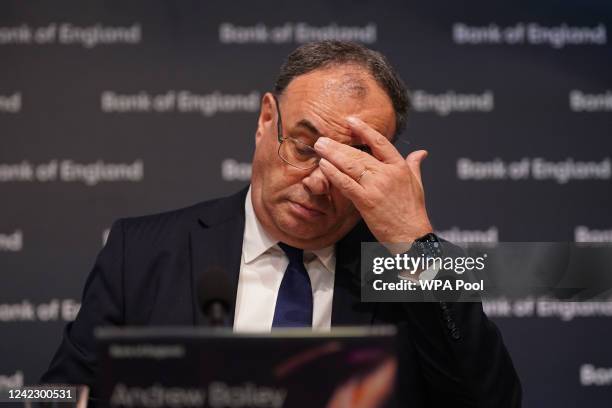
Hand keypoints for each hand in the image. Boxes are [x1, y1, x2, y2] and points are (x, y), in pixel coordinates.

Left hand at [314, 116, 432, 243]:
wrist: (411, 235)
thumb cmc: (413, 211)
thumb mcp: (417, 183)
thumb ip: (414, 165)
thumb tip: (421, 152)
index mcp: (399, 166)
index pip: (379, 142)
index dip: (364, 130)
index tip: (350, 121)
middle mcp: (387, 173)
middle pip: (359, 153)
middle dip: (338, 145)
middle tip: (322, 139)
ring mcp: (375, 187)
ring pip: (350, 165)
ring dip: (332, 155)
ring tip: (319, 147)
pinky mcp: (366, 201)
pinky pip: (346, 184)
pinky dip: (333, 173)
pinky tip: (323, 166)